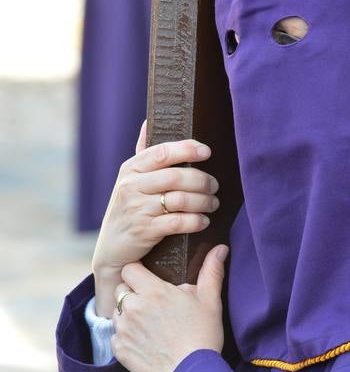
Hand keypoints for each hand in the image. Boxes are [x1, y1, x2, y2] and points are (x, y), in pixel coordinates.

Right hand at [92, 122, 218, 316]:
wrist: (112, 250)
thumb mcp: (130, 180)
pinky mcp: (144, 231)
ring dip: (203, 202)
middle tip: (215, 186)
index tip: (207, 152)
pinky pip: (177, 222)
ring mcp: (136, 209)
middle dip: (202, 180)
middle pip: (176, 177)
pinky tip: (203, 221)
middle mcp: (131, 186)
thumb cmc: (128, 210)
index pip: (162, 152)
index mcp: (131, 168)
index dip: (187, 149)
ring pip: (179, 199)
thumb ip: (143, 154)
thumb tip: (149, 121)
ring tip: (213, 204)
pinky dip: (195, 221)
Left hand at [111, 247, 228, 371]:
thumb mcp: (210, 301)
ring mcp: (124, 329)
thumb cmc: (203, 335)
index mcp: (153, 291)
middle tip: (152, 305)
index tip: (148, 281)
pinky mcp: (119, 349)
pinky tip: (145, 342)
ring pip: (117, 313)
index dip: (138, 273)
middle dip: (133, 294)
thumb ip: (211, 271)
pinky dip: (126, 337)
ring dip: (128, 315)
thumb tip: (220, 249)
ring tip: (150, 326)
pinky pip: (116, 336)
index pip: (130, 269)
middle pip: (121, 290)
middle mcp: (133, 307)